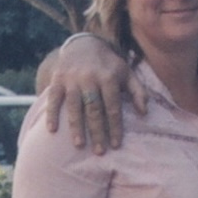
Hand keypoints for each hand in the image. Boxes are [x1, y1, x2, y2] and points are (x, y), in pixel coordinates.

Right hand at [41, 35, 143, 152]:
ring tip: (79, 145)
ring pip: (74, 106)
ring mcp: (72, 79)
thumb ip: (138, 92)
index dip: (114, 126)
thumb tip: (145, 113)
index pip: (113, 107)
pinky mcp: (57, 80)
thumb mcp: (127, 74)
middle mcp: (90, 78)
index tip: (116, 145)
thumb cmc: (109, 66)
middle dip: (97, 131)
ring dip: (76, 126)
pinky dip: (52, 114)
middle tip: (100, 152)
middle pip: (94, 109)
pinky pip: (54, 99)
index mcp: (109, 78)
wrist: (83, 45)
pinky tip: (52, 130)